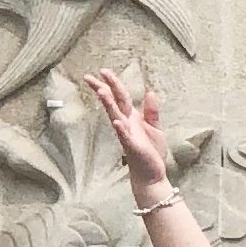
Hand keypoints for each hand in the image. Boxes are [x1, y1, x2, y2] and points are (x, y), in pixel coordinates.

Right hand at [79, 67, 175, 189]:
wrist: (152, 174)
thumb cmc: (151, 153)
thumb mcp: (155, 128)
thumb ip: (152, 111)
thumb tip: (150, 92)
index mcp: (132, 118)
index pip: (120, 97)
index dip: (112, 84)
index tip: (102, 72)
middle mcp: (127, 124)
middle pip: (114, 102)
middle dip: (103, 88)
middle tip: (90, 77)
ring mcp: (127, 135)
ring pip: (116, 116)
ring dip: (108, 104)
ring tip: (101, 91)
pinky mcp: (132, 147)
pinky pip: (124, 136)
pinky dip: (121, 128)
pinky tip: (116, 121)